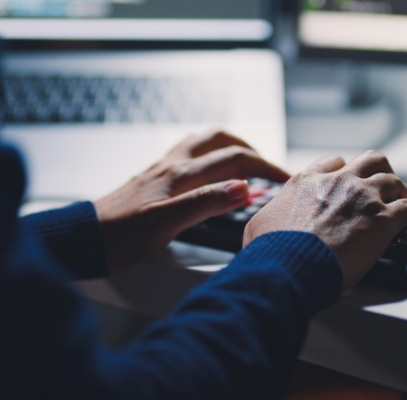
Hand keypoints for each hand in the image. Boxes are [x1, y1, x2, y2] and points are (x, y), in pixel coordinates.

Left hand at [95, 131, 290, 272]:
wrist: (87, 238)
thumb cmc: (121, 236)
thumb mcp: (166, 224)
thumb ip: (205, 203)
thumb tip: (243, 188)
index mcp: (180, 175)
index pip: (234, 159)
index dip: (265, 166)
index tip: (286, 178)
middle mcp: (173, 165)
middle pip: (221, 139)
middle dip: (251, 149)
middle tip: (268, 168)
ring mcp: (164, 169)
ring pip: (204, 142)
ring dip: (230, 146)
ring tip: (246, 164)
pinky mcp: (157, 178)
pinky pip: (191, 155)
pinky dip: (211, 156)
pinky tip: (212, 173)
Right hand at [243, 151, 406, 290]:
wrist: (289, 265)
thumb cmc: (271, 250)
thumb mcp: (257, 226)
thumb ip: (268, 217)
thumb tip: (262, 226)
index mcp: (308, 181)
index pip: (333, 162)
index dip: (344, 169)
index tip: (349, 177)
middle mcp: (337, 182)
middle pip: (370, 160)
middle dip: (378, 169)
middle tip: (381, 183)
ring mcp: (362, 198)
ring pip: (392, 178)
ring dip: (400, 187)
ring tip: (405, 196)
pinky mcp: (383, 220)